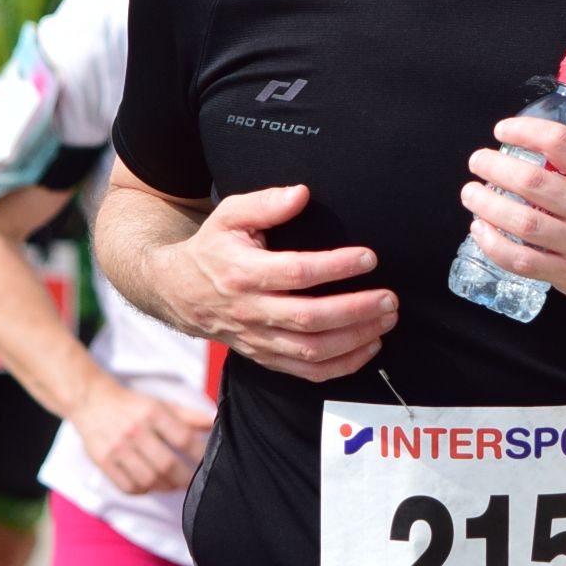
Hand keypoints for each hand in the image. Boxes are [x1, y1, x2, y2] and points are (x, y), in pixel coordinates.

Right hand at [71, 377, 215, 495]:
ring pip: (148, 479)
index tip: (208, 464)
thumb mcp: (161, 404)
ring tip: (173, 485)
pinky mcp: (102, 461)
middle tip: (193, 482)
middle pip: (167, 464)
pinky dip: (143, 491)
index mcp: (152, 412)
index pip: (183, 438)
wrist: (91, 401)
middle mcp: (135, 430)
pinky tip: (150, 485)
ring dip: (165, 487)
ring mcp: (117, 447)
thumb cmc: (132, 405)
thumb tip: (215, 423)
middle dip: (185, 478)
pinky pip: (127, 486)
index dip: (199, 455)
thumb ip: (189, 416)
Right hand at [149, 183, 393, 384]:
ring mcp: (258, 339)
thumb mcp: (229, 216)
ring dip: (355, 339)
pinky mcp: (264, 358)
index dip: (336, 267)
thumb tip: (302, 194)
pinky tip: (369, 347)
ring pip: (312, 351)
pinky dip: (342, 365)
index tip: (368, 258)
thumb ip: (265, 203)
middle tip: (389, 299)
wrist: (176, 292)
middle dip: (356, 310)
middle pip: (309, 319)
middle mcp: (250, 311)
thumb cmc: (212, 249)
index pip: (296, 273)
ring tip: (386, 320)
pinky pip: (307, 372)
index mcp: (243, 273)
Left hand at [461, 117, 565, 342]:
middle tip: (479, 162)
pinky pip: (521, 259)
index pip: (561, 142)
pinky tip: (481, 232)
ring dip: (486, 204)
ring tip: (472, 193)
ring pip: (520, 220)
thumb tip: (543, 161)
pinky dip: (494, 244)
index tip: (504, 131)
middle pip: (531, 180)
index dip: (524, 130)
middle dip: (494, 167)